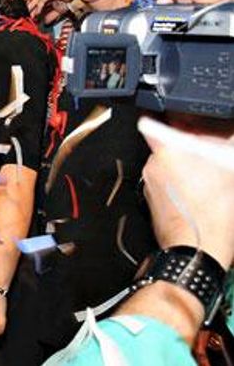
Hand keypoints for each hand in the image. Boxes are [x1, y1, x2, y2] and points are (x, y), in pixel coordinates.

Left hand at [27, 0, 75, 23]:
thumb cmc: (71, 1)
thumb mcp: (59, 11)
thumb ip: (52, 16)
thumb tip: (46, 23)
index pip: (38, 6)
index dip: (34, 12)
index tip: (31, 19)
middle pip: (35, 3)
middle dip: (30, 10)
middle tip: (27, 17)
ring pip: (36, 1)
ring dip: (32, 9)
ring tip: (29, 16)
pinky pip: (42, 0)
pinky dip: (39, 7)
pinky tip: (37, 12)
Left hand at [138, 117, 233, 267]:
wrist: (196, 252)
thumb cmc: (211, 217)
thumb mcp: (231, 175)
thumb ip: (228, 149)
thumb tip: (229, 142)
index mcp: (169, 151)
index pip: (163, 124)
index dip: (180, 124)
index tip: (190, 126)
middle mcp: (153, 165)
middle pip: (173, 147)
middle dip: (194, 152)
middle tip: (213, 161)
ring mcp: (150, 183)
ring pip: (171, 166)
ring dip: (189, 170)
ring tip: (211, 183)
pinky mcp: (151, 200)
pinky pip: (167, 184)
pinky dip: (182, 186)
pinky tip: (202, 197)